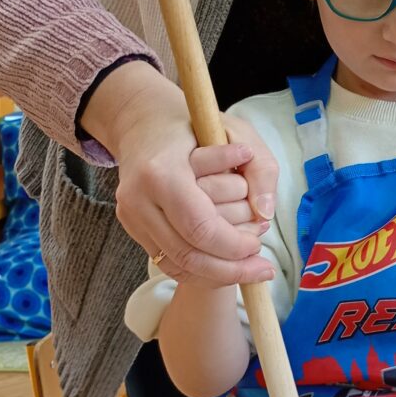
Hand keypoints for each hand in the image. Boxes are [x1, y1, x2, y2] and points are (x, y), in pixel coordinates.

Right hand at [81, 61, 275, 286]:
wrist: (145, 123)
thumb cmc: (197, 126)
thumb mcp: (238, 133)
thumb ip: (260, 169)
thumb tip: (265, 213)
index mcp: (162, 172)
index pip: (200, 227)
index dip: (234, 245)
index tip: (259, 243)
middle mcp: (138, 198)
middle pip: (188, 255)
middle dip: (231, 268)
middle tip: (263, 267)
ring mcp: (131, 216)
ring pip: (178, 266)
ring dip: (219, 274)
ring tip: (250, 267)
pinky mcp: (133, 227)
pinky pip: (169, 263)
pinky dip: (202, 271)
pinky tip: (227, 267)